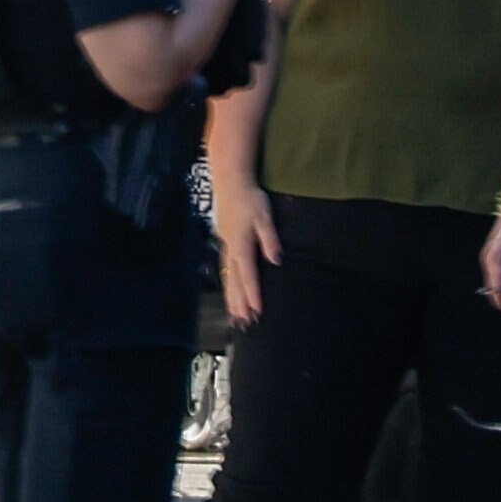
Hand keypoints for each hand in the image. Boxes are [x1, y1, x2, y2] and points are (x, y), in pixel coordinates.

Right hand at [213, 176, 279, 327]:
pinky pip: (225, 266)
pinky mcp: (224, 239)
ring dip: (232, 295)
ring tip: (235, 313)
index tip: (258, 310)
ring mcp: (225, 243)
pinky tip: (229, 288)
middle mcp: (230, 247)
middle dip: (240, 301)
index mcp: (241, 244)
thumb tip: (276, 260)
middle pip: (234, 279)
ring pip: (227, 275)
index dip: (253, 293)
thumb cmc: (251, 198)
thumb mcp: (265, 217)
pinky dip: (228, 281)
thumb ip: (270, 240)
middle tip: (244, 321)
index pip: (248, 274)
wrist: (230, 180)